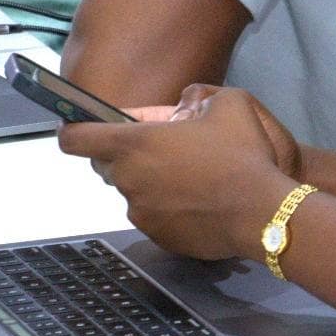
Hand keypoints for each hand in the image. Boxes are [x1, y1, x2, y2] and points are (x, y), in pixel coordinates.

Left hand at [58, 86, 298, 261]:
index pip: (76, 139)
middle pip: (107, 165)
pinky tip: (198, 201)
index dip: (72, 130)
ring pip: (133, 191)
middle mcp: (128, 179)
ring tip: (190, 178)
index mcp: (134, 143)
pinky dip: (167, 207)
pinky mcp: (158, 237)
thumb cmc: (242, 153)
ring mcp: (140, 212)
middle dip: (126, 155)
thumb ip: (198, 98)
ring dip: (150, 182)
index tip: (76, 128)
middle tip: (163, 149)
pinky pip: (153, 216)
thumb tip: (188, 107)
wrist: (262, 211)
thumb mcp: (228, 103)